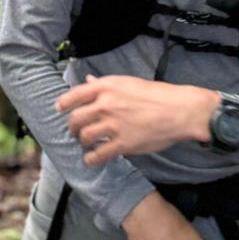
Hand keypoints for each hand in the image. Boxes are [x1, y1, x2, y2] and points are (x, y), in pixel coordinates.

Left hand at [55, 75, 218, 164]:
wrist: (178, 110)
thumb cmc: (155, 94)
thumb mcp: (127, 82)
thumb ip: (104, 84)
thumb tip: (87, 80)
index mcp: (106, 87)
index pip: (73, 96)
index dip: (63, 104)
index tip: (59, 110)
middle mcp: (105, 105)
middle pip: (75, 119)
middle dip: (73, 127)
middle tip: (76, 131)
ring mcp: (113, 125)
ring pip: (84, 137)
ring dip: (83, 142)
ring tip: (87, 144)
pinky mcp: (122, 144)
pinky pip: (98, 155)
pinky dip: (92, 159)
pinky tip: (92, 159)